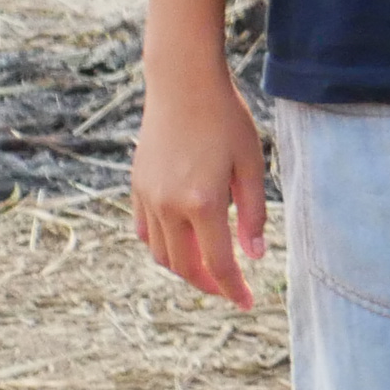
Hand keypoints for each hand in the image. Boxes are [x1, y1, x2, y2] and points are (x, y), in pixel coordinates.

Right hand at [132, 70, 268, 309]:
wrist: (182, 86)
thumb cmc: (226, 120)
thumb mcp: (252, 164)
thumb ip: (253, 213)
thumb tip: (252, 256)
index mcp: (202, 203)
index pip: (219, 263)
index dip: (234, 288)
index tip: (248, 303)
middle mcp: (169, 206)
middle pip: (184, 266)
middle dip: (208, 284)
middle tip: (230, 289)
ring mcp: (148, 198)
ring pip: (161, 253)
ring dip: (184, 268)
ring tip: (209, 268)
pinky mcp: (137, 188)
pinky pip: (146, 232)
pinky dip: (163, 247)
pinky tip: (182, 245)